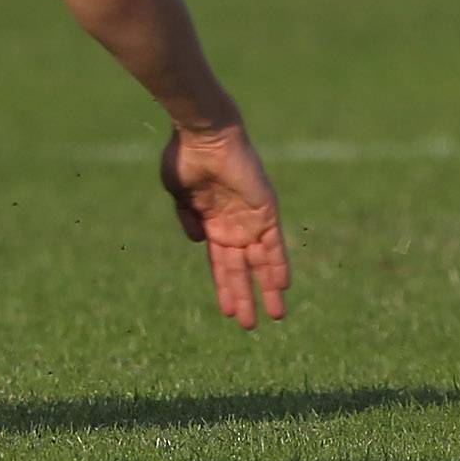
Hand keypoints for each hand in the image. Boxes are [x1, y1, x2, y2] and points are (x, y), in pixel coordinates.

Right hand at [159, 125, 289, 328]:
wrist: (203, 134)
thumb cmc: (184, 158)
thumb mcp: (177, 192)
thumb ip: (187, 217)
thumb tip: (197, 241)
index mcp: (211, 222)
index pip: (221, 264)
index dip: (224, 288)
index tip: (227, 312)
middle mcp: (234, 225)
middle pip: (242, 269)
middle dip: (245, 296)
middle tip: (250, 326)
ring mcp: (251, 219)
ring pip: (261, 262)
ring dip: (267, 289)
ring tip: (274, 316)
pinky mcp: (267, 211)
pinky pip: (275, 245)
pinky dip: (278, 265)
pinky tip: (281, 287)